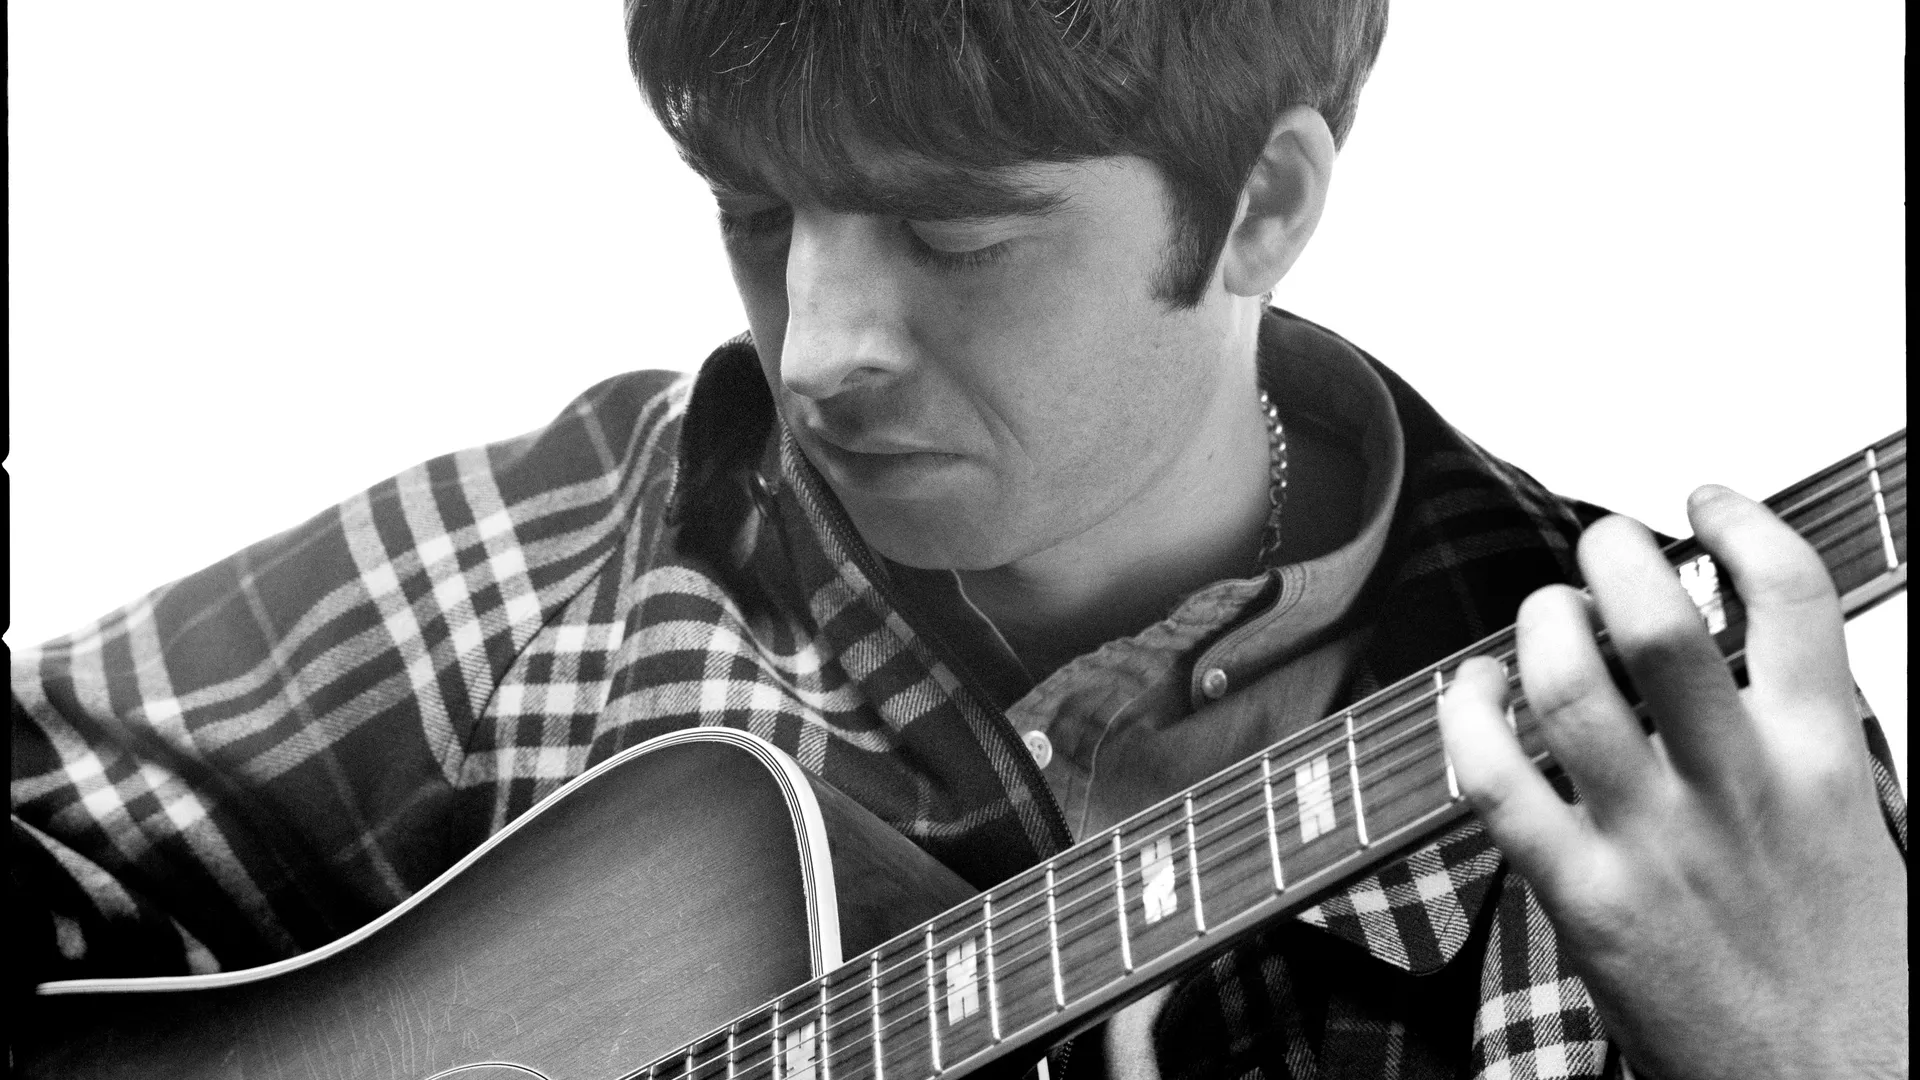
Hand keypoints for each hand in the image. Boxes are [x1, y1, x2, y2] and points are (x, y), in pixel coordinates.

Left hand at [1437, 486, 1907, 1079]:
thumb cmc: (1848, 975)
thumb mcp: (1858, 832)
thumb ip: (1795, 746)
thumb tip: (1738, 668)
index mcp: (1822, 760)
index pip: (1790, 591)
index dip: (1738, 521)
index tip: (1703, 502)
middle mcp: (1739, 786)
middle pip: (1657, 621)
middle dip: (1612, 556)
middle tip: (1599, 555)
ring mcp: (1657, 841)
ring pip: (1568, 685)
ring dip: (1537, 627)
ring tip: (1543, 620)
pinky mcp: (1588, 901)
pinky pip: (1496, 782)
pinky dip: (1467, 717)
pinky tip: (1472, 697)